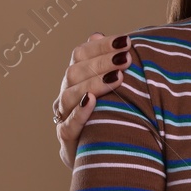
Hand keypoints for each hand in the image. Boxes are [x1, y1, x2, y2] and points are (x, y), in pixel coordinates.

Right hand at [55, 32, 128, 166]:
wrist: (97, 156)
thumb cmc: (108, 115)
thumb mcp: (110, 89)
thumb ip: (105, 64)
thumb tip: (96, 34)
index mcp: (75, 78)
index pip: (80, 54)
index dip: (101, 46)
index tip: (126, 41)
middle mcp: (66, 94)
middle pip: (75, 71)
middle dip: (102, 62)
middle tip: (126, 58)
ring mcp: (63, 116)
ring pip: (70, 94)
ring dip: (94, 83)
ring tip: (117, 77)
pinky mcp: (67, 139)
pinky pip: (68, 124)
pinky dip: (79, 112)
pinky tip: (92, 101)